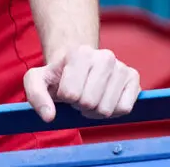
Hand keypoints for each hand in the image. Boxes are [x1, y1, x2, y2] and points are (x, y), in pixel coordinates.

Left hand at [24, 45, 140, 121]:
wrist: (79, 65)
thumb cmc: (58, 76)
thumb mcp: (36, 80)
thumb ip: (36, 96)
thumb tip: (49, 116)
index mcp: (79, 53)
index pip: (71, 94)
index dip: (66, 99)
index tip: (66, 90)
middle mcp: (104, 56)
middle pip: (90, 103)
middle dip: (81, 106)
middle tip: (79, 96)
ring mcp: (121, 66)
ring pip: (107, 108)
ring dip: (96, 111)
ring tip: (91, 97)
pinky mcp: (134, 77)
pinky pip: (124, 108)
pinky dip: (113, 111)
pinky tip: (105, 100)